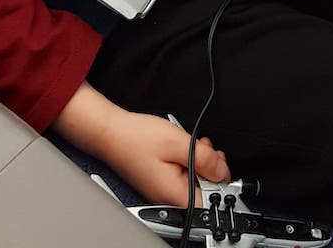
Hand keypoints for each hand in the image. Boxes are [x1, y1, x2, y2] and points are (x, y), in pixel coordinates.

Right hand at [101, 112, 230, 206]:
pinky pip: (182, 175)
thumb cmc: (136, 138)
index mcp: (175, 194)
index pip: (210, 200)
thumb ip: (204, 158)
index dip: (219, 180)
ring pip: (193, 181)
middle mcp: (168, 198)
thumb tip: (222, 170)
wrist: (110, 132)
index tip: (218, 161)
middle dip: (210, 167)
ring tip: (193, 144)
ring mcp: (162, 190)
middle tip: (205, 147)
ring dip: (199, 162)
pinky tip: (182, 148)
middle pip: (203, 191)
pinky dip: (187, 161)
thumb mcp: (177, 142)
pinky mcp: (159, 181)